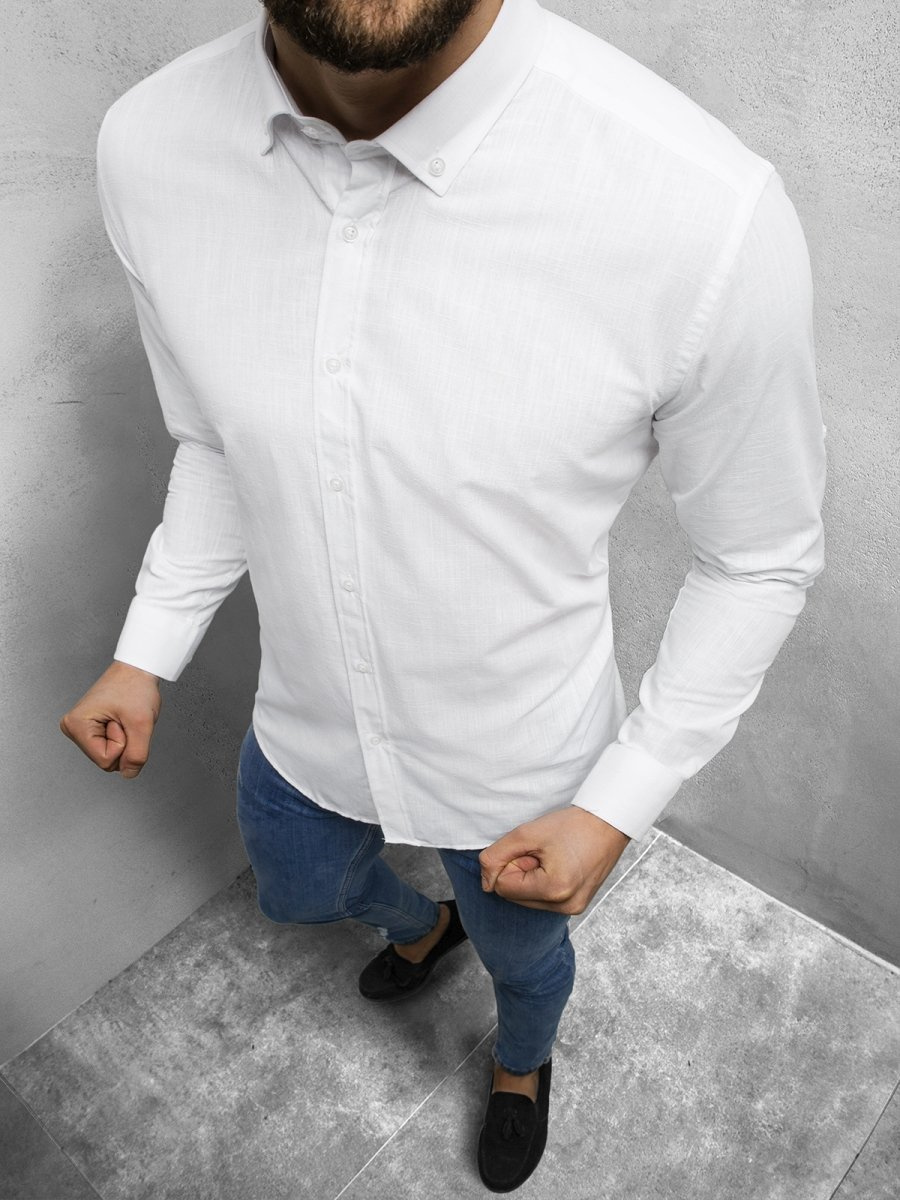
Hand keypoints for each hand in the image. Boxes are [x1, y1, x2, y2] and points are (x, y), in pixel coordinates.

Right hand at [59, 660, 161, 778]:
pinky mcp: (90, 728)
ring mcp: (80, 729)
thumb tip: (129, 774)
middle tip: (124, 718)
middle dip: (123, 743)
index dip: (123, 744)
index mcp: (76, 725)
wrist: (136, 669)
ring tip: (122, 717)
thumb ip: (136, 755)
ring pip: (109, 755)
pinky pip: (110, 747)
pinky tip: (120, 719)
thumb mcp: (142, 723)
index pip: (106, 760)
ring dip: (124, 740)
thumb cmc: (135, 687)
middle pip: (105, 761)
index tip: (122, 720)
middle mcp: (72, 728)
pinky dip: (122, 737)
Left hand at [479, 807, 630, 914]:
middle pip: (514, 896)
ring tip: (554, 857)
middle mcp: (565, 906)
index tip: (532, 849)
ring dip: (532, 877)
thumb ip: (496, 856)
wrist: (608, 823)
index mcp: (554, 890)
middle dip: (522, 871)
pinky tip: (561, 865)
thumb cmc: (573, 825)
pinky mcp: (577, 905)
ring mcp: (573, 908)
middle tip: (544, 852)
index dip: (511, 863)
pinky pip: (543, 899)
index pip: (503, 887)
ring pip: (527, 898)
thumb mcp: (526, 833)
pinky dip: (544, 882)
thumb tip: (485, 882)